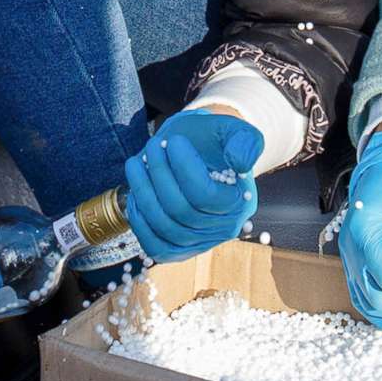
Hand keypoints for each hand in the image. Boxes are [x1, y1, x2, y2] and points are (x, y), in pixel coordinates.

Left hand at [124, 107, 263, 260]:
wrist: (199, 151)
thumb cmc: (215, 140)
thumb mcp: (235, 131)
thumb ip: (246, 141)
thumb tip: (241, 163)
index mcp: (240, 202)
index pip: (205, 195)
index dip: (184, 167)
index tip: (174, 142)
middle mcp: (223, 229)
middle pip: (181, 211)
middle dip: (160, 174)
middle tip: (153, 145)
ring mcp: (200, 242)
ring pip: (164, 226)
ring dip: (143, 190)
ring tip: (137, 161)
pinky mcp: (178, 250)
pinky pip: (155, 246)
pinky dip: (139, 220)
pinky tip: (135, 192)